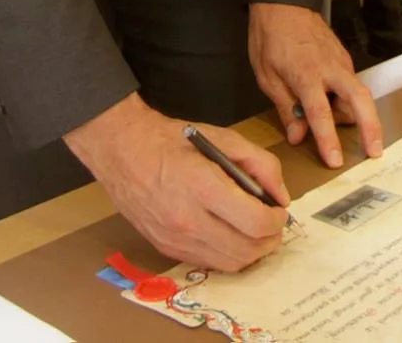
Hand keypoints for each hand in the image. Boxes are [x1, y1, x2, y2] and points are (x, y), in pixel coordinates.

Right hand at [63, 93, 288, 271]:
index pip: (254, 222)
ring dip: (252, 252)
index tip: (279, 211)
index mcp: (203, 186)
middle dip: (270, 240)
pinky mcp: (166, 248)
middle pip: (246, 250)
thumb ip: (259, 163)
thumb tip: (280, 195)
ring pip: (229, 264)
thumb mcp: (222, 137)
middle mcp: (188, 219)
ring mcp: (175, 239)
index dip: (276, 221)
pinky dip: (227, 255)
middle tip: (273, 224)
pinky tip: (230, 235)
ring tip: (256, 232)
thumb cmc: (170, 140)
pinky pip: (208, 263)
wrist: (121, 151)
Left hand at [248, 2, 383, 168]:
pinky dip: (350, 101)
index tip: (335, 160)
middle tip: (375, 151)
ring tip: (356, 135)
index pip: (320, 113)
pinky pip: (351, 84)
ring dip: (361, 116)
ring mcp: (340, 61)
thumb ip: (286, 108)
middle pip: (359, 100)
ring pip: (358, 93)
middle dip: (370, 127)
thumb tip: (298, 136)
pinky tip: (339, 109)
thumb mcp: (267, 77)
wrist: (283, 3)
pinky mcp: (344, 58)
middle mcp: (329, 68)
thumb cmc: (271, 38)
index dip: (328, 139)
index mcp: (306, 74)